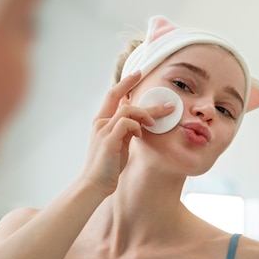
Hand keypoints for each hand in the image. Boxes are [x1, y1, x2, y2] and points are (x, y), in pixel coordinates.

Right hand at [81, 72, 174, 196]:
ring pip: (128, 110)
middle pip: (122, 99)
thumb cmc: (108, 166)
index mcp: (101, 122)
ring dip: (146, 114)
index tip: (138, 73)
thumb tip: (138, 117)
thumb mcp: (118, 142)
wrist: (94, 184)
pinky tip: (141, 135)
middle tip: (163, 97)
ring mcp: (103, 131)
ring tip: (155, 123)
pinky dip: (137, 127)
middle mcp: (100, 123)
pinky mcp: (109, 141)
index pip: (113, 95)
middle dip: (143, 95)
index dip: (125, 83)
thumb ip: (125, 128)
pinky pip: (127, 124)